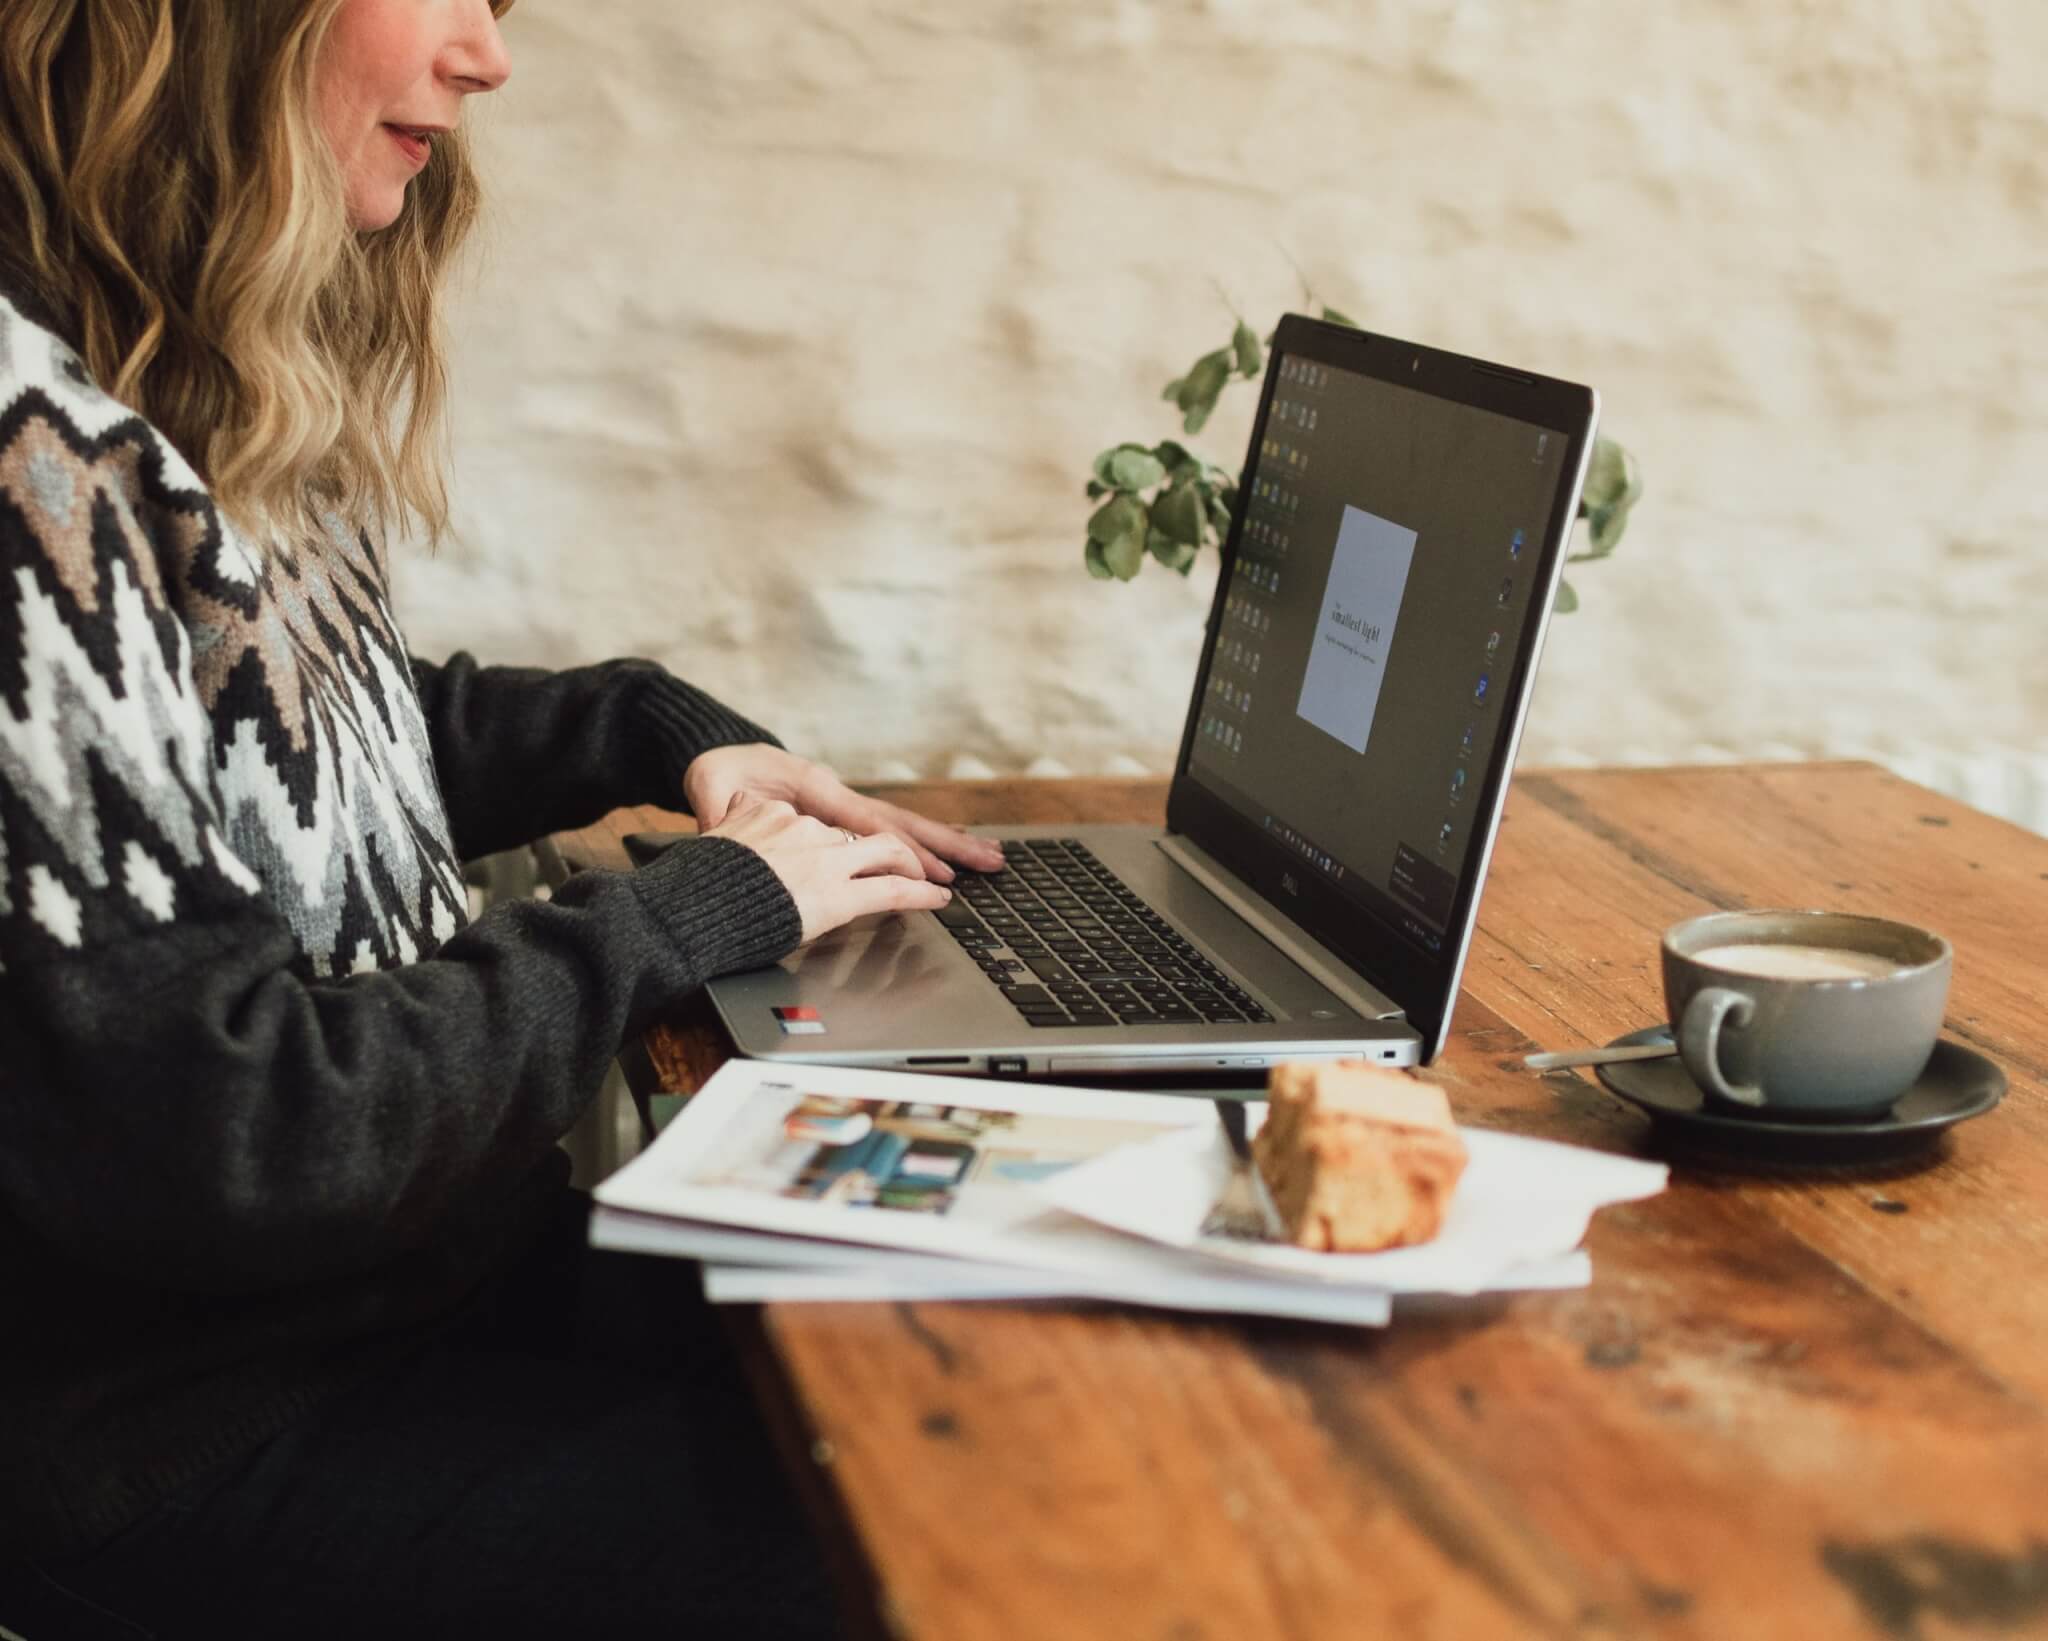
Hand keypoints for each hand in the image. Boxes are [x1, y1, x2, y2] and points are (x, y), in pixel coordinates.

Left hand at [682, 744, 1005, 884]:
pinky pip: (889, 828)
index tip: (938, 873)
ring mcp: (843, 802)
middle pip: (902, 821)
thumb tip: (727, 833)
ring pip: (903, 824)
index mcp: (815, 787)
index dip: (905, 850)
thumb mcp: (712, 788)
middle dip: (948, 844)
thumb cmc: (717, 768)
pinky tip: (950, 851)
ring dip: (947, 841)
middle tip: (992, 861)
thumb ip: (725, 813)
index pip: (869, 824)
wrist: (719, 747)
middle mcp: (838, 793)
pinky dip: (923, 840)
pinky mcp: (841, 812)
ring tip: (989, 857)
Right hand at [703, 792, 952, 943]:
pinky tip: (938, 896)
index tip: (866, 843)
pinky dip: (920, 892)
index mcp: (780, 813)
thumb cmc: (695, 874)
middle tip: (950, 847)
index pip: (829, 821)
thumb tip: (725, 822)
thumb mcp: (714, 832)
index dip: (854, 833)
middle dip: (915, 839)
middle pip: (873, 825)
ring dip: (924, 862)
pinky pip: (891, 889)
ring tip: (948, 874)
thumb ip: (729, 823)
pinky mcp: (836, 891)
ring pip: (891, 849)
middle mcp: (809, 827)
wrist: (689, 896)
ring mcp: (826, 856)